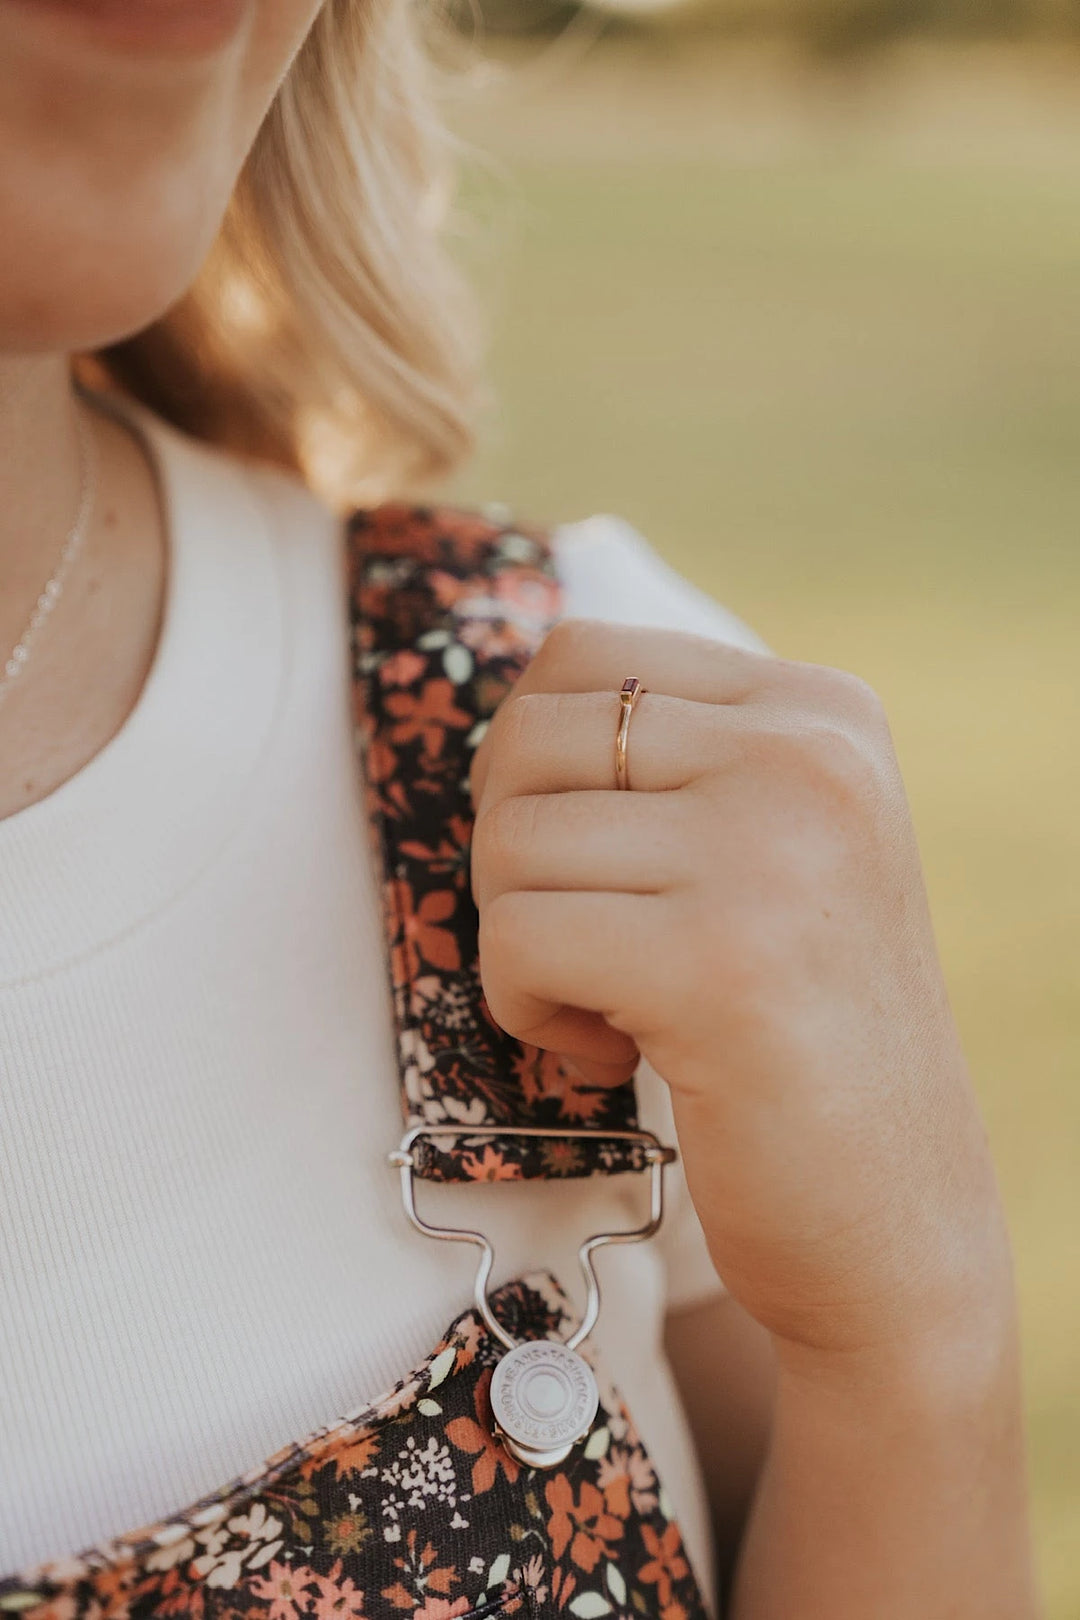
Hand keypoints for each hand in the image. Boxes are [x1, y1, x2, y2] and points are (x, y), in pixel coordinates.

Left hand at [470, 620, 1013, 1367]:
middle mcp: (809, 757)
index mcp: (822, 711)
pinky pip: (516, 940)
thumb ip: (673, 759)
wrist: (895, 1214)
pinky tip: (612, 1052)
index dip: (531, 764)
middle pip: (528, 736)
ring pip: (507, 840)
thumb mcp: (775, 846)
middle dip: (511, 852)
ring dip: (518, 941)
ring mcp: (772, 853)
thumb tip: (509, 709)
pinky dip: (525, 1009)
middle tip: (580, 939)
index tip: (586, 862)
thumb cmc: (800, 1029)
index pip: (581, 653)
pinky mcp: (718, 966)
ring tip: (608, 1003)